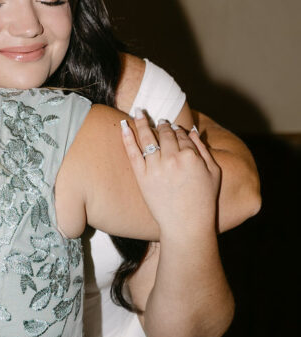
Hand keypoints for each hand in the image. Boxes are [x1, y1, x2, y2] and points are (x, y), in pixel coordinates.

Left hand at [121, 112, 220, 239]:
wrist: (186, 225)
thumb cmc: (204, 201)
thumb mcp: (213, 172)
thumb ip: (204, 149)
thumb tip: (191, 130)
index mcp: (191, 155)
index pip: (182, 135)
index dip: (177, 129)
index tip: (173, 126)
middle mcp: (172, 158)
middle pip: (165, 134)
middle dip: (162, 125)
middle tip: (157, 119)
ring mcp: (156, 167)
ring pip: (148, 138)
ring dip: (142, 122)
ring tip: (138, 112)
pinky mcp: (142, 176)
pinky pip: (133, 152)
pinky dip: (128, 137)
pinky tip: (124, 125)